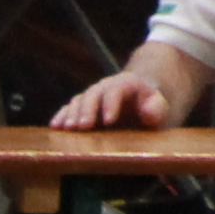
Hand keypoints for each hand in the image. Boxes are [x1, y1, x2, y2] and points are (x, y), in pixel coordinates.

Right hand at [49, 71, 169, 132]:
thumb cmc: (150, 109)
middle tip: (83, 127)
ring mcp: (91, 96)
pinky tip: (55, 127)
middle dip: (87, 110)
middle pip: (94, 94)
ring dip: (72, 115)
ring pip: (79, 101)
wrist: (139, 104)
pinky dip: (61, 116)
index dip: (112, 104)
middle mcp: (105, 87)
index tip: (109, 121)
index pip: (117, 89)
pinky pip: (68, 109)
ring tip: (68, 129)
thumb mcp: (159, 108)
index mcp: (127, 84)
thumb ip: (157, 109)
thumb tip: (149, 113)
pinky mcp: (80, 108)